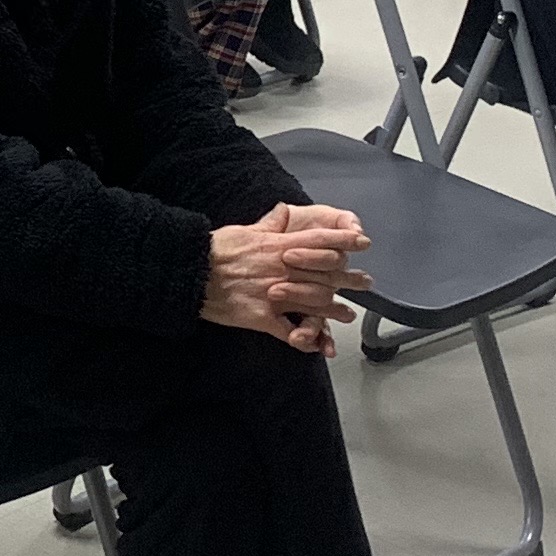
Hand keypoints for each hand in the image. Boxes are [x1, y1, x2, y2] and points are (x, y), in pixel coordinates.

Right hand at [202, 202, 370, 351]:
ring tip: (348, 314)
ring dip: (333, 310)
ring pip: (313, 303)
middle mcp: (281, 269)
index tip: (364, 242)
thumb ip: (268, 224)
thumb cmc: (215, 249)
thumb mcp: (243, 230)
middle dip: (348, 278)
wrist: (190, 272)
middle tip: (366, 283)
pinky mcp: (260, 317)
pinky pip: (287, 331)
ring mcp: (273, 295)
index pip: (319, 240)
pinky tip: (314, 345)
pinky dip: (303, 339)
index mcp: (277, 246)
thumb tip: (283, 211)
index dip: (344, 240)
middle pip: (324, 273)